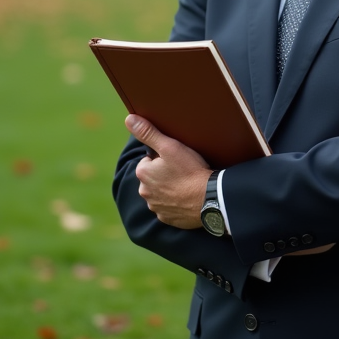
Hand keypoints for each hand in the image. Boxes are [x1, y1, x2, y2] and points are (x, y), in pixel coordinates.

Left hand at [126, 114, 211, 228]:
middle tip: (183, 170)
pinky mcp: (168, 218)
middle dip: (164, 174)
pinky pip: (169, 208)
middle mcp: (145, 193)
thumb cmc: (190, 171)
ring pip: (161, 193)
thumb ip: (148, 133)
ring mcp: (156, 207)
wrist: (209, 199)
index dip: (163, 157)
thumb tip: (129, 119)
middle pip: (154, 177)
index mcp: (143, 173)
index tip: (176, 158)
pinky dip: (176, 202)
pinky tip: (188, 197)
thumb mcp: (169, 146)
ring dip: (170, 188)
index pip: (149, 160)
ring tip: (187, 183)